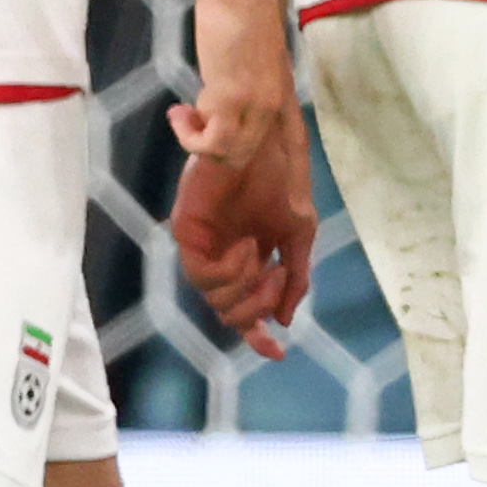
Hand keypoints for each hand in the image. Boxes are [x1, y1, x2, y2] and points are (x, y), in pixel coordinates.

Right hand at [166, 0, 299, 220]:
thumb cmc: (239, 21)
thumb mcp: (246, 68)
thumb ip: (239, 97)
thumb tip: (215, 118)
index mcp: (285, 103)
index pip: (297, 154)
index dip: (297, 186)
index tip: (300, 215)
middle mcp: (278, 110)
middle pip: (258, 165)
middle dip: (221, 167)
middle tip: (191, 140)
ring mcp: (259, 106)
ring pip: (230, 157)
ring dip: (198, 144)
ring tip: (183, 116)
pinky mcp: (234, 98)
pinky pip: (211, 142)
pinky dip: (189, 135)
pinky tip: (179, 112)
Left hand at [167, 132, 318, 354]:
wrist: (263, 133)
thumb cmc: (281, 171)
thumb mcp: (299, 230)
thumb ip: (295, 275)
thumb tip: (283, 320)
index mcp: (248, 254)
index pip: (246, 306)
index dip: (256, 335)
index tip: (276, 352)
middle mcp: (223, 253)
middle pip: (229, 311)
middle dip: (256, 307)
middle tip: (277, 278)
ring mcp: (204, 242)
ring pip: (214, 298)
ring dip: (246, 289)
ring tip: (263, 260)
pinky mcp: (187, 229)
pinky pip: (202, 273)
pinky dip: (229, 272)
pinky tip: (247, 251)